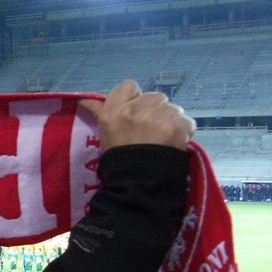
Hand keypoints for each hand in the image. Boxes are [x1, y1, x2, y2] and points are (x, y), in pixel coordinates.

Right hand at [79, 80, 194, 152]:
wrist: (136, 185)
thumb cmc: (119, 160)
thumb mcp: (105, 134)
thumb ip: (98, 113)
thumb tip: (83, 100)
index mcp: (113, 112)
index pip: (129, 86)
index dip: (135, 98)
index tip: (136, 113)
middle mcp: (133, 112)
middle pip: (155, 97)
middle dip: (156, 111)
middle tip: (151, 131)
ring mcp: (155, 119)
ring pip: (173, 108)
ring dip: (171, 121)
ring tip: (163, 140)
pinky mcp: (176, 128)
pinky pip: (187, 122)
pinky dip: (184, 132)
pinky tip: (176, 143)